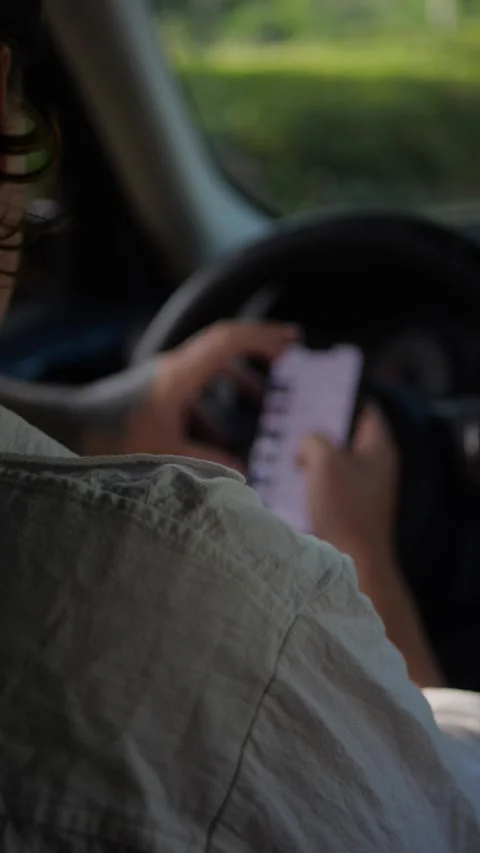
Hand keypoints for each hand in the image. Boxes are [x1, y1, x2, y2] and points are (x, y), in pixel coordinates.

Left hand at [85, 321, 298, 467]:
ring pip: (210, 367)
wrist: (66, 429)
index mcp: (178, 374)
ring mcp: (163, 378)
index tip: (293, 341)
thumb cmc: (109, 438)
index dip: (263, 337)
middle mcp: (172, 368)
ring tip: (264, 401)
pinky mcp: (155, 392)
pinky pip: (196, 387)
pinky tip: (225, 435)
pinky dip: (217, 403)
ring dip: (239, 379)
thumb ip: (208, 464)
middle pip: (224, 345)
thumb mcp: (164, 454)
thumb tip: (246, 473)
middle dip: (260, 349)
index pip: (227, 341)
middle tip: (291, 358)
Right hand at [299, 405, 398, 566]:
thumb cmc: (345, 509)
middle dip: (318, 429)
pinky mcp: (347, 508)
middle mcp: (374, 467)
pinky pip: (327, 483)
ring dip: (310, 456)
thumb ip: (314, 438)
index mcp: (378, 449)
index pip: (365, 410)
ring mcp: (361, 489)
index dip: (340, 398)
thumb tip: (307, 444)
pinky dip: (310, 479)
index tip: (314, 392)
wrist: (353, 561)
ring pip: (332, 460)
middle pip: (345, 435)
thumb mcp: (326, 460)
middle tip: (291, 422)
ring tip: (285, 451)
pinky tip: (289, 480)